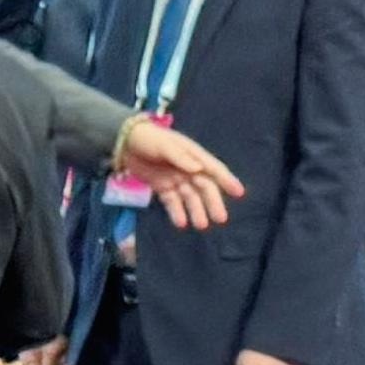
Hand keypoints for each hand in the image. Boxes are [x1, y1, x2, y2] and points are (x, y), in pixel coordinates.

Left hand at [116, 116, 244, 234]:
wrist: (125, 142)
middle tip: (221, 219)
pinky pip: (172, 202)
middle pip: (204, 188)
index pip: (214, 169)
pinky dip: (176, 212)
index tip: (239, 193)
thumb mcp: (165, 146)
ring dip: (196, 211)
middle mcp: (188, 169)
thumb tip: (198, 169)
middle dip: (213, 203)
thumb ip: (180, 158)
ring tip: (201, 225)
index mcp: (193, 156)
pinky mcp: (162, 187)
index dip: (227, 181)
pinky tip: (181, 223)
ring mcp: (175, 179)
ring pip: (189, 198)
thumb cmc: (149, 139)